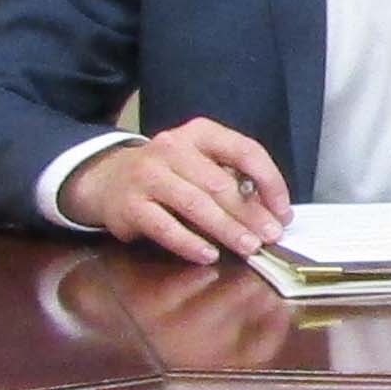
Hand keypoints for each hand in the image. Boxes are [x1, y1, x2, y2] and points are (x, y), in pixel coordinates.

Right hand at [61, 120, 290, 265]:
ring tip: (248, 248)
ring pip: (195, 204)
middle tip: (270, 236)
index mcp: (199, 133)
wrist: (107, 178)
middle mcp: (172, 148)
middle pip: (220, 183)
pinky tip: (209, 255)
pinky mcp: (130, 204)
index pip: (245, 150)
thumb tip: (271, 213)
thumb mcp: (200, 164)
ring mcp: (148, 175)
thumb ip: (232, 180)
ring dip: (226, 229)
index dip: (270, 181)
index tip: (283, 210)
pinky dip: (189, 243)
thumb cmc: (169, 175)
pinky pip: (165, 226)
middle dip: (250, 213)